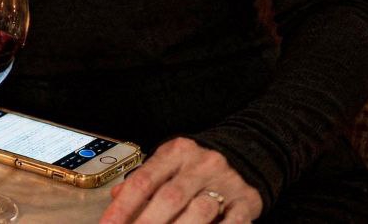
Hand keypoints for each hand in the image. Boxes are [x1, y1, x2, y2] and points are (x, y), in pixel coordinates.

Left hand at [100, 137, 261, 223]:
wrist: (250, 150)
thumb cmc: (200, 163)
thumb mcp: (171, 161)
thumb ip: (146, 178)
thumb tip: (117, 197)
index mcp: (176, 152)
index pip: (144, 180)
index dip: (123, 206)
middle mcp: (201, 164)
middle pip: (170, 197)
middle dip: (147, 223)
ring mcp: (226, 182)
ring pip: (199, 211)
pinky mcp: (247, 200)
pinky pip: (232, 223)